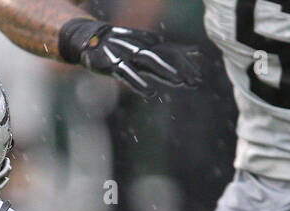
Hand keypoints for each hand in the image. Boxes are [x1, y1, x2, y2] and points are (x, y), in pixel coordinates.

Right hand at [59, 20, 202, 96]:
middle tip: (195, 81)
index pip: (172, 52)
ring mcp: (127, 54)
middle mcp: (141, 47)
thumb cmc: (121, 46)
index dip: (186, 64)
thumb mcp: (148, 47)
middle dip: (181, 68)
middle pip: (165, 56)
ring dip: (165, 70)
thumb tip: (196, 52)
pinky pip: (128, 74)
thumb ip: (169, 51)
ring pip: (150, 61)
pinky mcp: (113, 63)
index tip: (198, 77)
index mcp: (150, 44)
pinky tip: (149, 93)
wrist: (91, 39)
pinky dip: (139, 83)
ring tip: (180, 82)